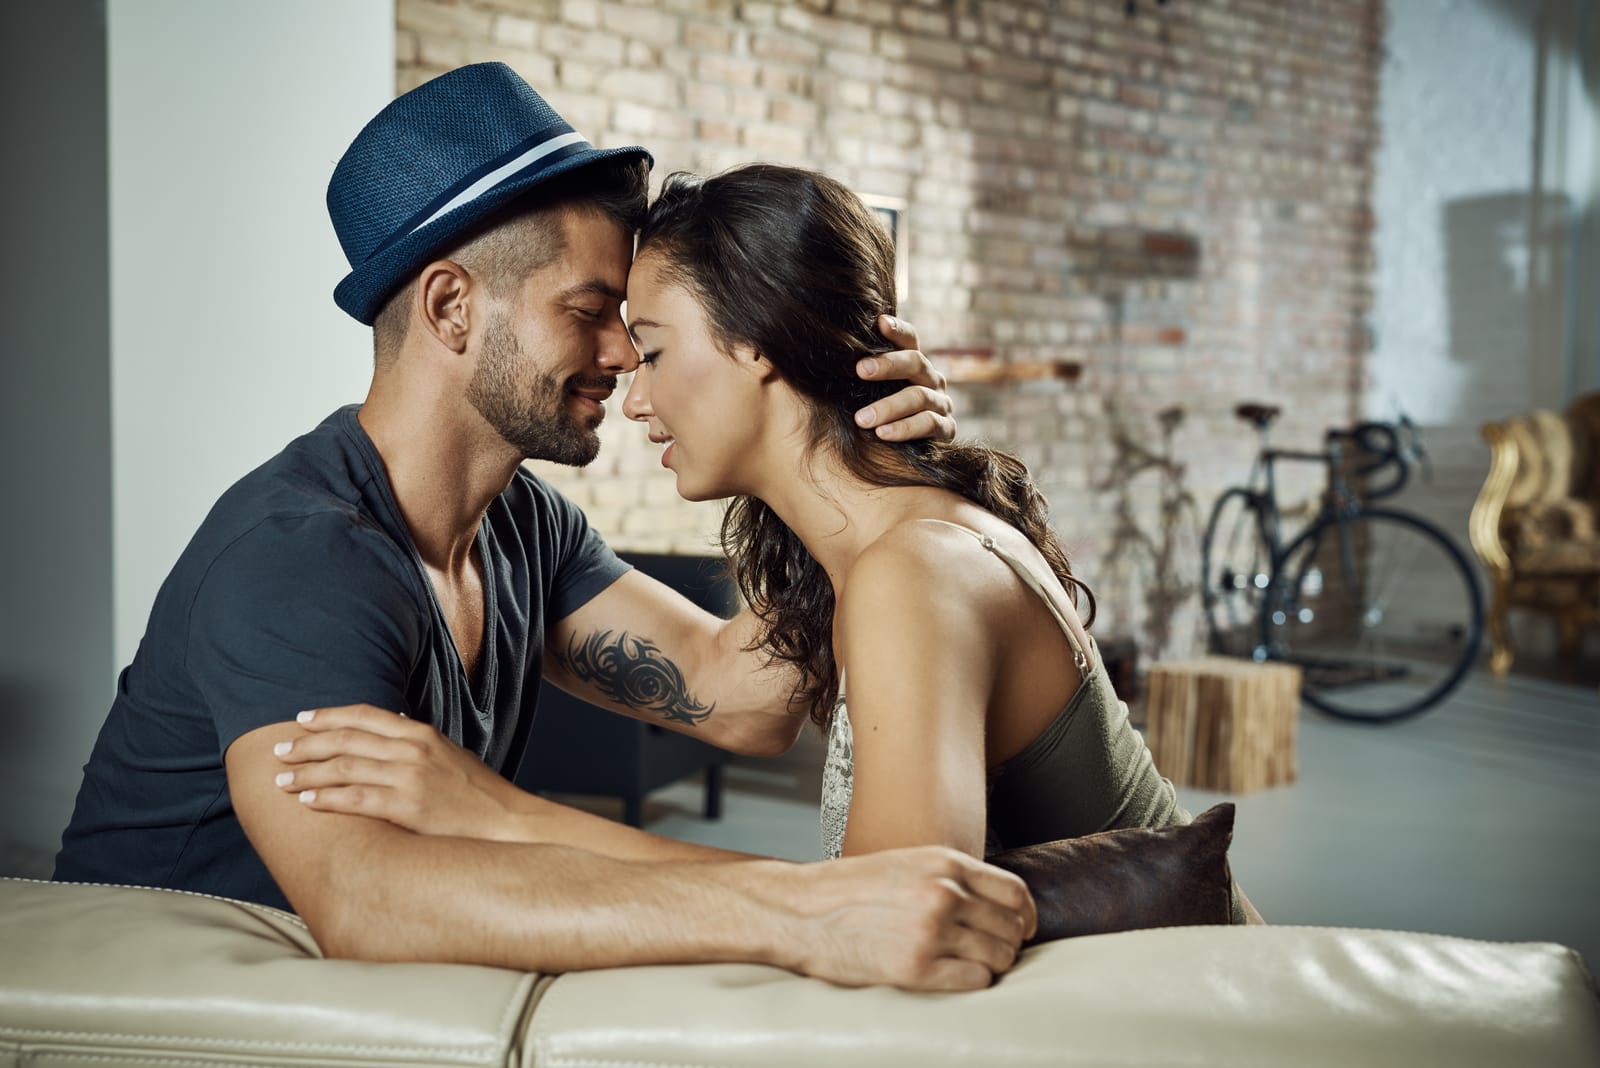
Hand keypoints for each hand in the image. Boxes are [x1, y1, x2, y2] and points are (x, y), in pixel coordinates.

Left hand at [272, 704, 523, 839]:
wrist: (508, 823)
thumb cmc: (478, 795)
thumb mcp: (451, 756)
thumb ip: (420, 742)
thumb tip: (395, 725)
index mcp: (422, 734)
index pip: (365, 715)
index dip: (330, 715)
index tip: (302, 720)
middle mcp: (413, 749)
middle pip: (347, 739)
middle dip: (307, 744)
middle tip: (279, 751)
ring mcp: (411, 777)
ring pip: (345, 767)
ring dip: (307, 774)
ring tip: (281, 781)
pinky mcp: (409, 806)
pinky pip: (357, 799)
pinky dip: (327, 798)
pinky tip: (307, 803)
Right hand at [782, 847, 1036, 990]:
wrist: (799, 910)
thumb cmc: (849, 888)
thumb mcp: (907, 863)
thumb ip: (951, 876)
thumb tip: (996, 903)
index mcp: (944, 863)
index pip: (1015, 892)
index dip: (1024, 915)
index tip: (1022, 928)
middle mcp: (944, 893)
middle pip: (1011, 928)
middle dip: (1007, 943)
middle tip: (988, 950)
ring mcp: (932, 931)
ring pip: (999, 957)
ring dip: (990, 964)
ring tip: (965, 963)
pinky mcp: (916, 968)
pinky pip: (975, 981)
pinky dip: (971, 981)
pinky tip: (949, 975)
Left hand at [854, 315, 955, 442]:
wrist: (908, 451)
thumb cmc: (882, 414)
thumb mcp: (873, 391)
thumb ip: (862, 374)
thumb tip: (831, 353)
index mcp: (914, 365)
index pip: (909, 339)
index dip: (898, 330)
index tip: (880, 323)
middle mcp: (931, 379)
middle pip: (916, 362)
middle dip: (888, 365)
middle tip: (860, 370)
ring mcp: (941, 403)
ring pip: (919, 396)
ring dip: (889, 407)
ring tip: (862, 419)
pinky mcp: (947, 428)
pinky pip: (929, 424)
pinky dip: (905, 428)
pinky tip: (883, 434)